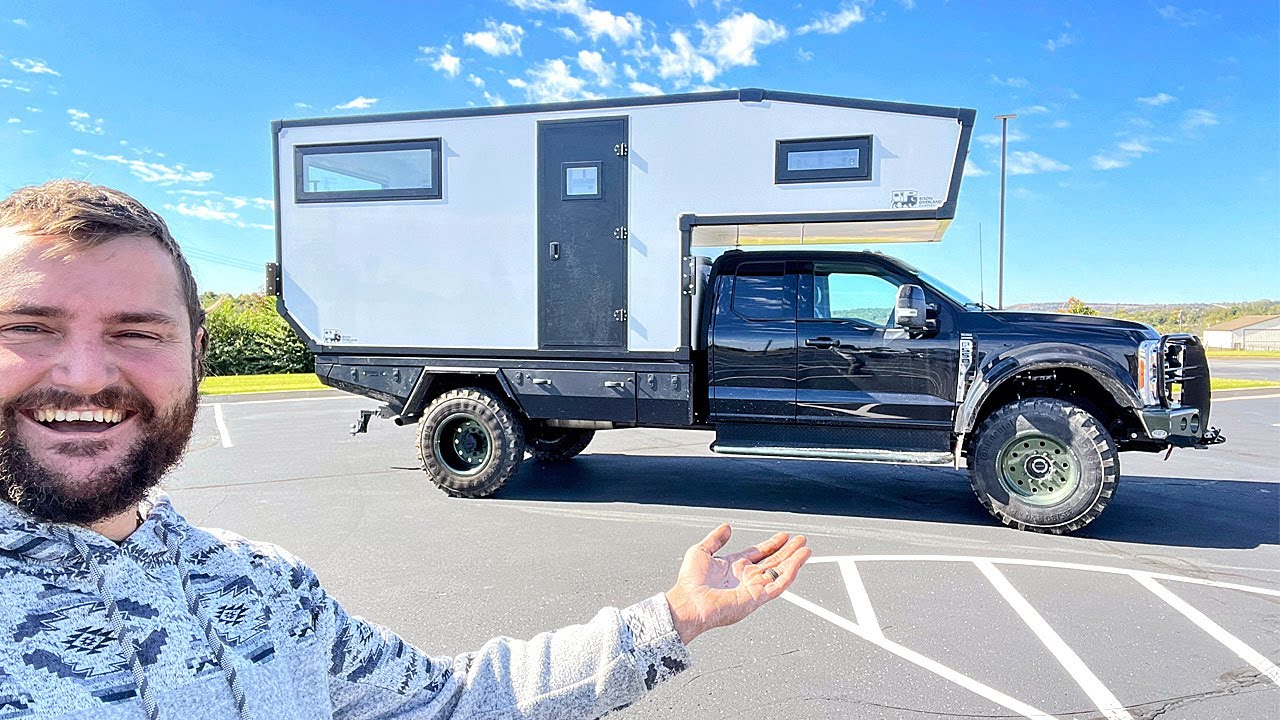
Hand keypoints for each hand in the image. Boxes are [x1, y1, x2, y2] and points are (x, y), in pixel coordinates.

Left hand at [664, 523, 810, 644]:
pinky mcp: (757, 598)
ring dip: (794, 561)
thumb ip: (715, 539)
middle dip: (788, 551)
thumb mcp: (701, 551)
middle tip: (801, 541)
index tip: (784, 536)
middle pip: (773, 562)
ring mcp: (753, 588)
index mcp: (734, 567)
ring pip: (779, 573)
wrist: (688, 603)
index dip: (772, 544)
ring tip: (805, 550)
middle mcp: (745, 578)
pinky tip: (798, 563)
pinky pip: (778, 585)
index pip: (759, 553)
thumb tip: (726, 527)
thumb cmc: (690, 583)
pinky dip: (790, 574)